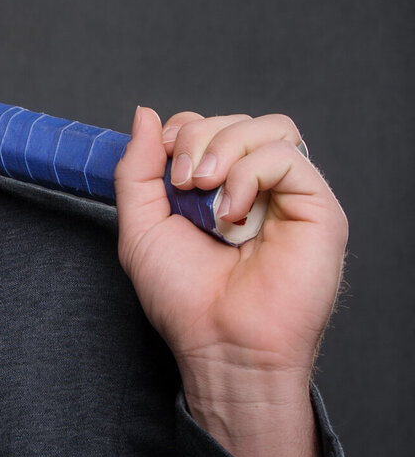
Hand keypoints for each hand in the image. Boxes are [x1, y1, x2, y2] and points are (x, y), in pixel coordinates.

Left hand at [115, 107, 347, 456]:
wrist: (218, 342)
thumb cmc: (183, 296)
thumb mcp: (141, 225)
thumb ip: (138, 168)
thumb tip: (146, 114)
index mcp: (218, 188)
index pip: (208, 125)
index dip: (181, 133)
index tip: (165, 170)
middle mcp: (256, 187)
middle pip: (236, 120)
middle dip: (197, 138)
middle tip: (183, 183)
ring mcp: (289, 196)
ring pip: (270, 127)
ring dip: (225, 148)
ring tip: (205, 189)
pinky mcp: (318, 209)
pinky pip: (289, 157)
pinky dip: (250, 174)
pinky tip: (233, 213)